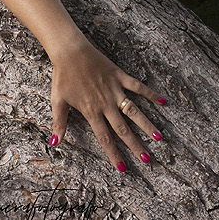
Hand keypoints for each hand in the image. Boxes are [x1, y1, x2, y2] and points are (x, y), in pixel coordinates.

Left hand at [47, 36, 167, 172]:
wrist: (70, 51)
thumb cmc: (62, 76)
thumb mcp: (57, 101)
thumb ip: (59, 123)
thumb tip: (55, 143)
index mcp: (91, 111)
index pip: (105, 138)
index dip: (114, 154)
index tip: (124, 168)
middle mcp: (106, 103)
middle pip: (123, 129)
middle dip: (136, 145)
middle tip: (148, 159)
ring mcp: (115, 90)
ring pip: (134, 111)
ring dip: (147, 125)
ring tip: (159, 137)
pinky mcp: (119, 76)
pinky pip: (138, 86)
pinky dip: (150, 93)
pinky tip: (163, 101)